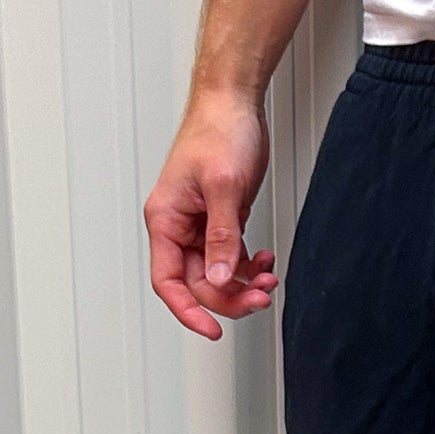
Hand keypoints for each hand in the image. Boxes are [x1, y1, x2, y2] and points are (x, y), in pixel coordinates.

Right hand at [144, 89, 277, 339]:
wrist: (235, 102)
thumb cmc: (219, 131)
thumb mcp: (224, 187)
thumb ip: (221, 237)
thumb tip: (218, 278)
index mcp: (166, 219)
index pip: (168, 281)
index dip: (188, 311)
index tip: (212, 331)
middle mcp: (179, 227)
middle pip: (198, 283)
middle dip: (230, 295)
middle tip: (260, 297)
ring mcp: (200, 225)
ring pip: (217, 274)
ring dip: (244, 283)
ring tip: (268, 279)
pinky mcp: (221, 220)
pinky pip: (231, 258)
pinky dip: (249, 266)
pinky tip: (266, 261)